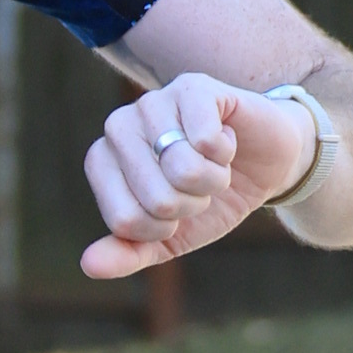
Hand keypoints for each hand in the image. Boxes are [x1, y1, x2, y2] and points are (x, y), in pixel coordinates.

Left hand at [80, 72, 317, 280]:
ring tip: (214, 162)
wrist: (262, 165)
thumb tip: (90, 265)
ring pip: (184, 170)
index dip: (162, 228)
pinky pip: (206, 141)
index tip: (174, 212)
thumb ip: (128, 253)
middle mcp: (119, 127)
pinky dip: (226, 154)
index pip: (125, 221)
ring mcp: (154, 102)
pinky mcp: (193, 87)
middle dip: (192, 203)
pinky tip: (225, 139)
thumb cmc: (209, 199)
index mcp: (102, 162)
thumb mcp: (168, 238)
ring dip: (213, 179)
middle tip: (199, 184)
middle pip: (156, 200)